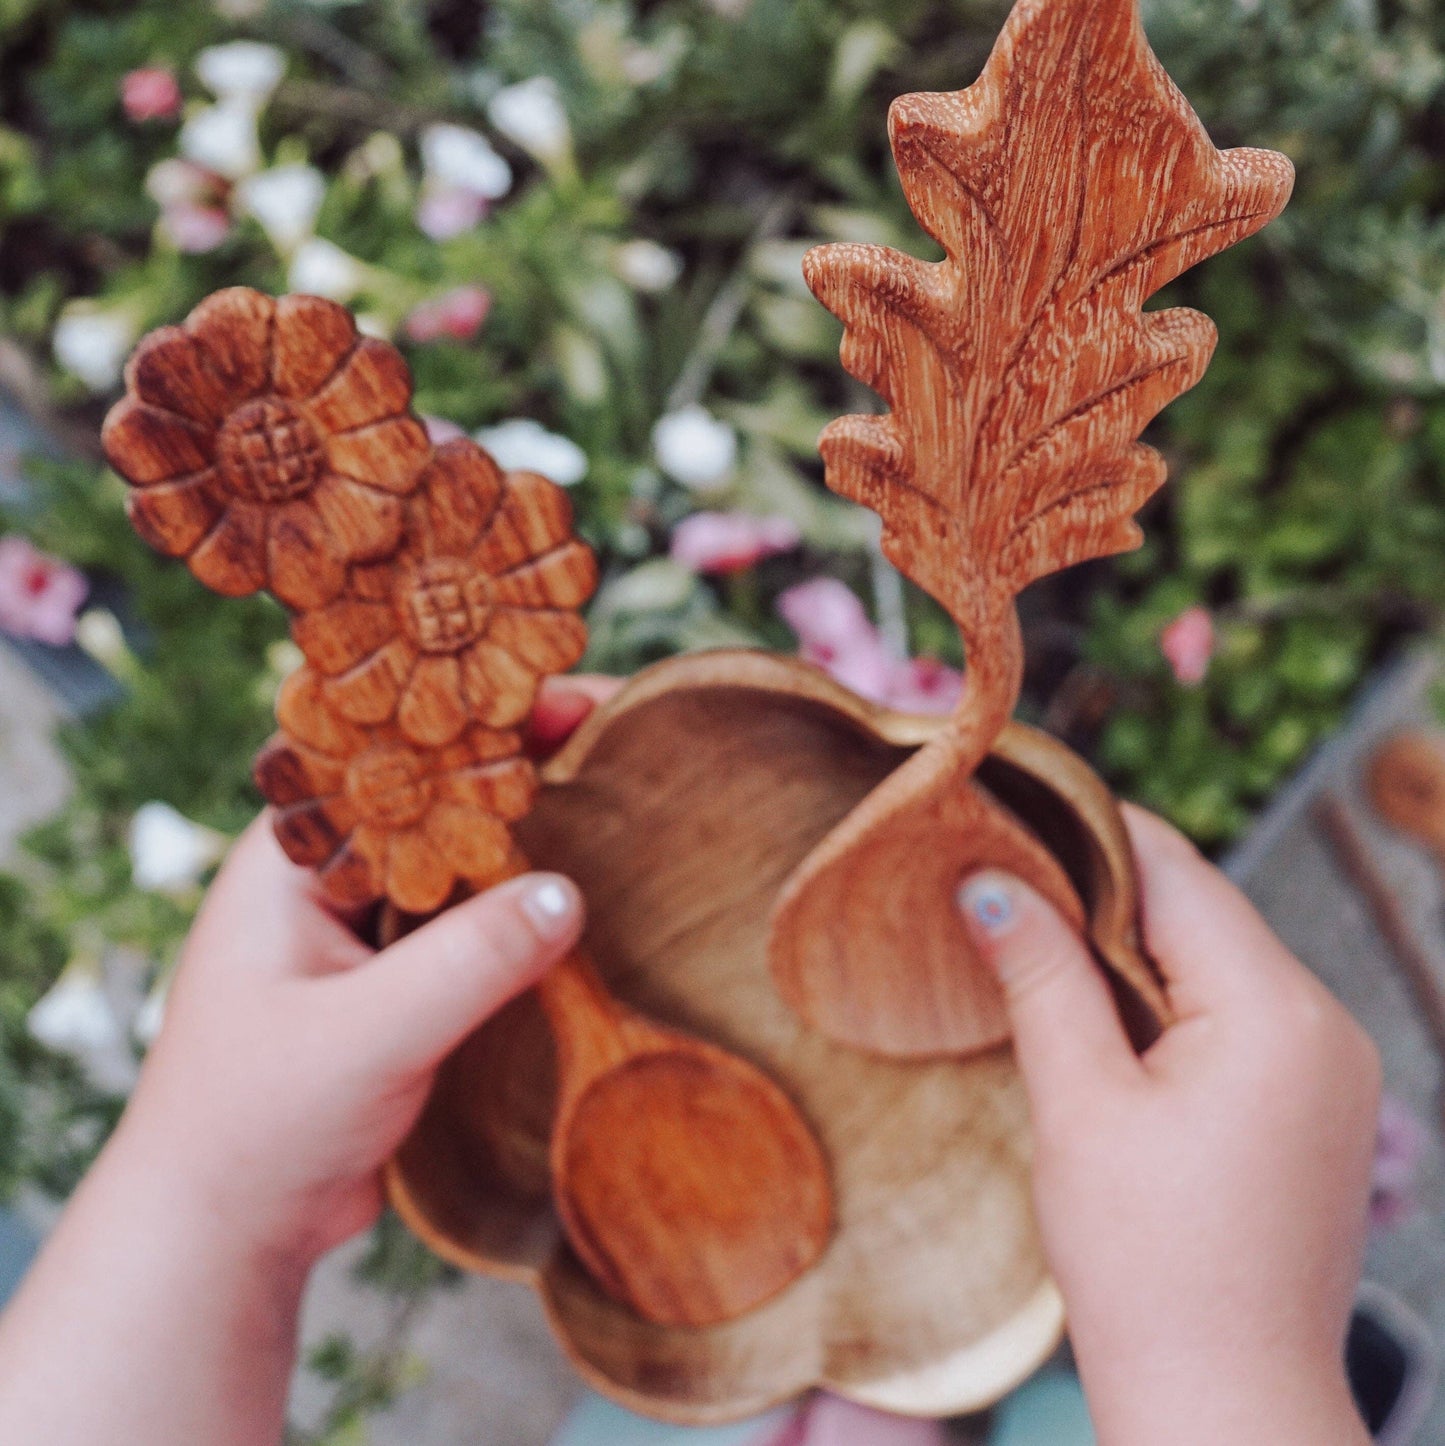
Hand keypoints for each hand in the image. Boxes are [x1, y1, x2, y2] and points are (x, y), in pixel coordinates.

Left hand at [117, 674, 621, 1269]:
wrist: (224, 1231)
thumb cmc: (255, 1124)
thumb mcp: (362, 1036)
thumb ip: (465, 963)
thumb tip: (570, 893)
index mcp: (294, 856)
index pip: (396, 755)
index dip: (482, 718)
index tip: (573, 698)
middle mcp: (333, 876)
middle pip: (441, 796)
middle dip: (525, 767)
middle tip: (622, 739)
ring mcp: (370, 931)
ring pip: (467, 862)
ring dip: (535, 840)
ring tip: (625, 802)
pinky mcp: (403, 983)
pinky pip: (477, 926)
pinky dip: (529, 911)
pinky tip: (592, 898)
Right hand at [959, 805, 1379, 1445]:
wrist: (1229, 1404)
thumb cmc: (1148, 1264)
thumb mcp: (1078, 1103)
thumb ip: (1040, 974)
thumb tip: (990, 880)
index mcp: (1275, 1010)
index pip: (1174, 869)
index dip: (1088, 832)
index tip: (1011, 810)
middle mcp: (1325, 1023)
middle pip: (1199, 910)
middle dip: (1101, 895)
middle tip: (1005, 887)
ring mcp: (1333, 1068)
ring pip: (1215, 961)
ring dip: (1130, 951)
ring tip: (1040, 954)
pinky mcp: (1319, 1106)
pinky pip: (1238, 1015)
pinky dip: (1168, 1003)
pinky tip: (1103, 1024)